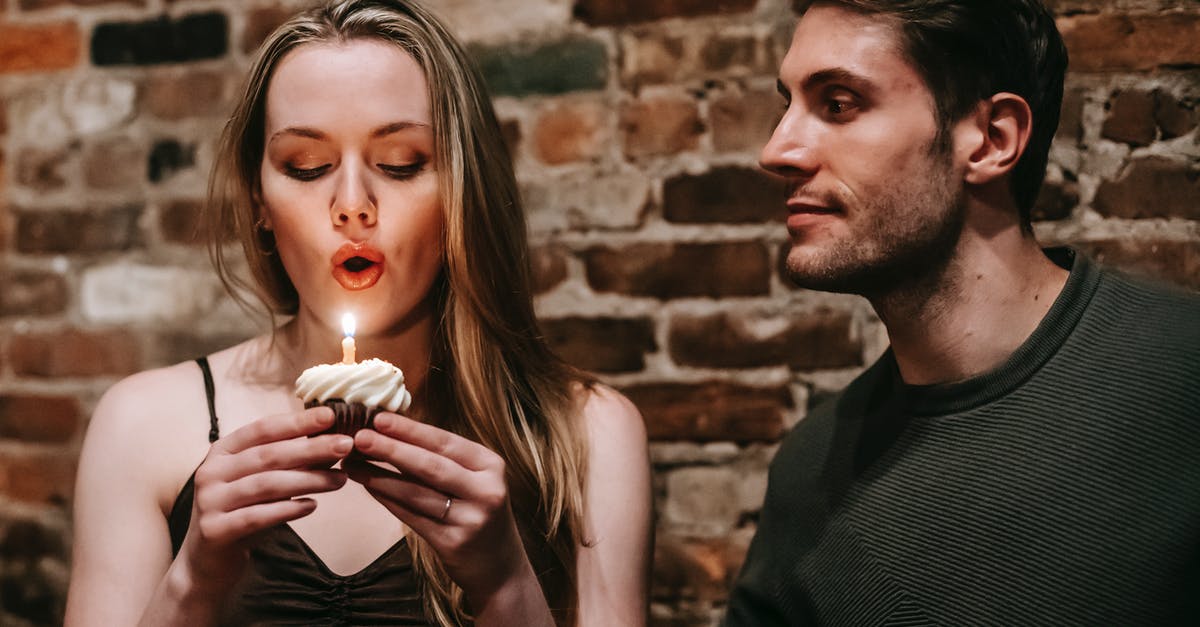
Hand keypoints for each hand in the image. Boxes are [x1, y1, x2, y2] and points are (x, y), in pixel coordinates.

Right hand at [179, 407, 351, 588]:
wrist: (208, 560)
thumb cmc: (242, 511)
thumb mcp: (263, 481)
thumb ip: (291, 462)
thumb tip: (334, 441)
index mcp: (223, 451)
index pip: (263, 429)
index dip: (297, 422)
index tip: (330, 415)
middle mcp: (212, 471)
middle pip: (268, 455)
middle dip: (311, 448)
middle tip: (346, 445)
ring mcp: (210, 501)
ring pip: (266, 485)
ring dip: (308, 480)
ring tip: (340, 480)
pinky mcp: (215, 530)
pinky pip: (257, 516)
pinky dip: (288, 510)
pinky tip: (313, 506)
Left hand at [344, 412, 532, 603]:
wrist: (498, 564)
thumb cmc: (476, 510)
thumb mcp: (472, 479)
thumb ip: (440, 458)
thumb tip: (392, 432)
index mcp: (490, 465)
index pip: (444, 442)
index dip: (410, 430)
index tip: (379, 418)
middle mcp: (485, 490)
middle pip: (430, 465)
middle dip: (391, 449)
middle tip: (360, 437)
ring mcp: (471, 519)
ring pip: (416, 493)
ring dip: (380, 476)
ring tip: (353, 464)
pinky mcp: (453, 543)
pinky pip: (412, 516)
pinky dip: (387, 499)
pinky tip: (369, 487)